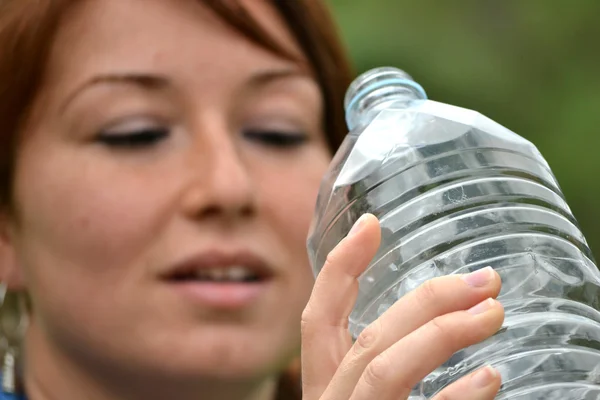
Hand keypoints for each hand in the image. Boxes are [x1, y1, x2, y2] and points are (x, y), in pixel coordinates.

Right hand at [301, 214, 503, 399]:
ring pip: (387, 368)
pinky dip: (457, 396)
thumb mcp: (370, 399)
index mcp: (323, 387)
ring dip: (442, 333)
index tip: (370, 224)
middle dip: (426, 301)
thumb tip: (440, 321)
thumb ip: (387, 368)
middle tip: (484, 280)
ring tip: (492, 312)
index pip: (319, 319)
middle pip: (369, 339)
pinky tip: (490, 375)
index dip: (339, 268)